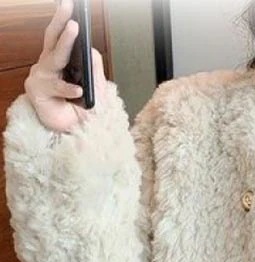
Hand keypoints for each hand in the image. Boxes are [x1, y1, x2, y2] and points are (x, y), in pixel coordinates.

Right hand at [24, 0, 107, 132]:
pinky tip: (79, 89)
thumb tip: (92, 48)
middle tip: (69, 7)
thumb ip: (94, 67)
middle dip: (61, 20)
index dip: (64, 20)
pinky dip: (68, 89)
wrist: (77, 135)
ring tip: (74, 30)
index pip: (61, 36)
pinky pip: (56, 87)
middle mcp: (48, 65)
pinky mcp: (38, 92)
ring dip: (64, 43)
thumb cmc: (83, 111)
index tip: (70, 5)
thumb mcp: (96, 87)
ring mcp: (41, 76)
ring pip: (54, 58)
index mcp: (60, 61)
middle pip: (53, 39)